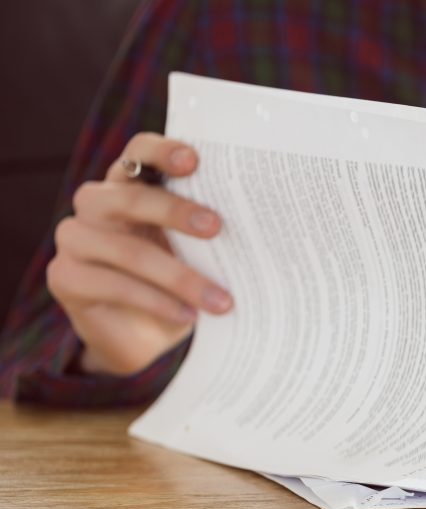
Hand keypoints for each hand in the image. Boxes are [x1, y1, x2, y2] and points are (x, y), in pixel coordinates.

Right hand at [47, 133, 232, 375]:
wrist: (147, 337)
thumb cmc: (178, 280)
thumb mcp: (197, 250)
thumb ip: (208, 228)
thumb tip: (256, 219)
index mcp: (129, 184)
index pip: (138, 152)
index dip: (162, 151)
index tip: (194, 160)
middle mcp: (96, 204)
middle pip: (130, 197)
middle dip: (176, 211)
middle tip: (216, 228)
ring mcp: (75, 239)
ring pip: (128, 251)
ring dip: (179, 277)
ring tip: (220, 300)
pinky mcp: (65, 277)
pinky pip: (114, 285)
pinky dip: (158, 302)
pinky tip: (188, 315)